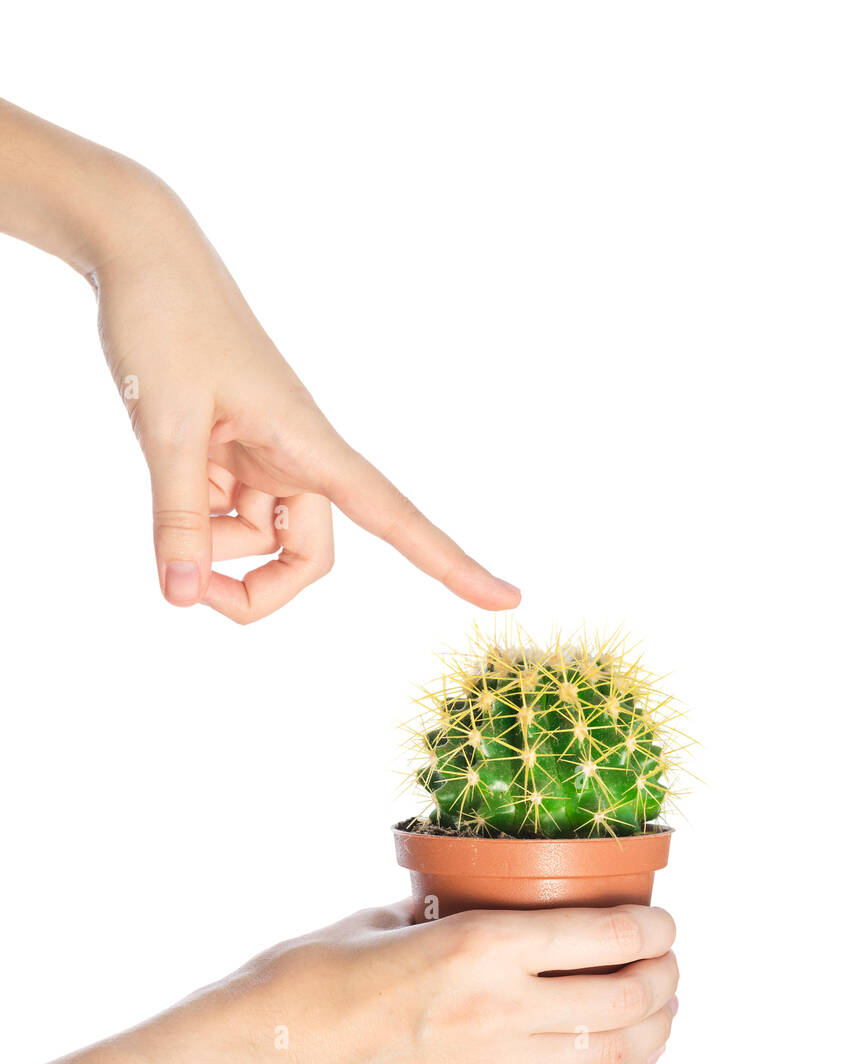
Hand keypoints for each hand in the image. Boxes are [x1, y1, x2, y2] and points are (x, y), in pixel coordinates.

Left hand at [91, 167, 520, 621]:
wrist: (142, 254)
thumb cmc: (166, 324)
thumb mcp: (166, 427)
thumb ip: (177, 519)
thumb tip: (184, 600)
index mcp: (313, 444)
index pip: (398, 517)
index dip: (453, 564)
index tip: (508, 600)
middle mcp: (300, 457)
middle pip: (305, 558)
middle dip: (254, 588)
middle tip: (191, 592)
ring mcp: (266, 457)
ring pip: (256, 541)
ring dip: (208, 541)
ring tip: (171, 476)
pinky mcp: (234, 452)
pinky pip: (223, 515)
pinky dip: (192, 515)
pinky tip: (170, 464)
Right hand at [214, 900, 678, 1063]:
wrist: (265, 1059)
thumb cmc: (310, 976)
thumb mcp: (383, 916)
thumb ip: (443, 908)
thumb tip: (473, 898)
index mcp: (477, 948)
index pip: (604, 938)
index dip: (652, 928)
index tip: (661, 918)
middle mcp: (499, 1011)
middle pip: (625, 999)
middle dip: (663, 975)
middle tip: (666, 958)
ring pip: (613, 1055)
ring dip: (654, 1027)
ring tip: (661, 1005)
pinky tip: (628, 1052)